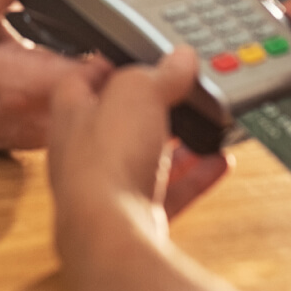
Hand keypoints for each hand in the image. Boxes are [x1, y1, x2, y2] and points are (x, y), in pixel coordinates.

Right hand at [0, 0, 112, 149]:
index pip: (87, 76)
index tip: (117, 36)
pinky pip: (93, 123)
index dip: (109, 56)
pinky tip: (96, 83)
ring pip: (103, 114)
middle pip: (103, 96)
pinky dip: (101, 103)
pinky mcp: (57, 139)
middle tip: (125, 45)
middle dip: (120, 71)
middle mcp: (39, 116)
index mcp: (20, 85)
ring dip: (113, 89)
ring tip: (113, 62)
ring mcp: (50, 133)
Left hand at [48, 48, 229, 223]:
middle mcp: (84, 154)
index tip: (133, 57)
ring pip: (145, 159)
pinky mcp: (134, 216)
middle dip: (150, 109)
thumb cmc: (105, 161)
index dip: (106, 65)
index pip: (80, 80)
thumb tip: (180, 59)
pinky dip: (196, 177)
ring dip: (176, 145)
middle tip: (177, 93)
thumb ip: (159, 73)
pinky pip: (170, 193)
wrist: (111, 233)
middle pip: (118, 122)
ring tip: (203, 128)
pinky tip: (218, 163)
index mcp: (72, 116)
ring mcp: (109, 189)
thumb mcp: (137, 93)